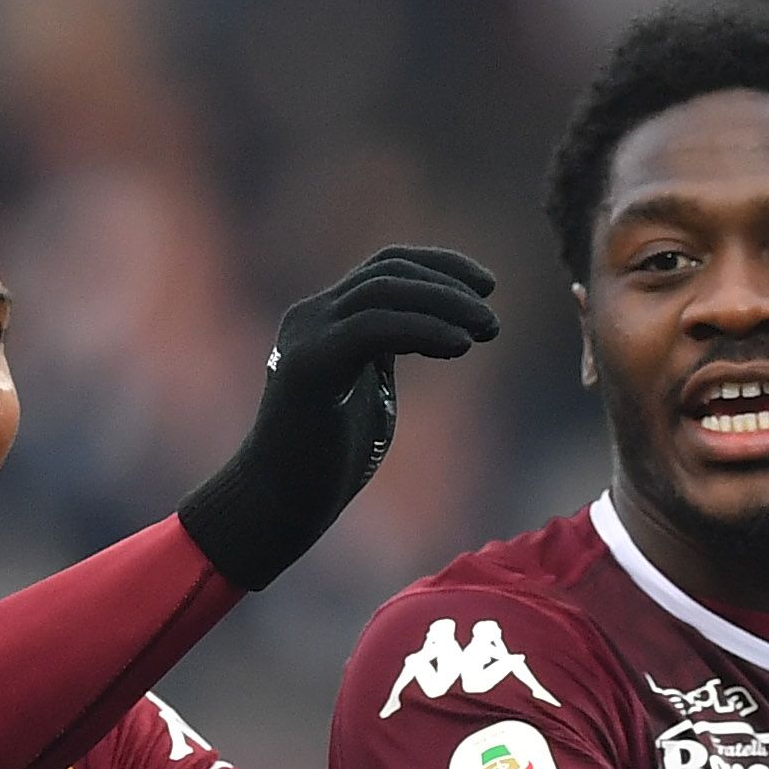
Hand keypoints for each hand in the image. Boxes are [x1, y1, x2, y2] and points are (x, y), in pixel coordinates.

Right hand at [173, 247, 504, 589]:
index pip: (386, 267)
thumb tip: (448, 335)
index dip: (440, 267)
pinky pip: (373, 329)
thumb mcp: (369, 394)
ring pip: (383, 292)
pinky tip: (459, 345)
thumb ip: (391, 357)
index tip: (487, 287)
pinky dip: (422, 330)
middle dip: (449, 284)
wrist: (276, 501)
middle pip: (388, 271)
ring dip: (444, 303)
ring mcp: (307, 337)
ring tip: (487, 327)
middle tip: (492, 317)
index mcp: (327, 319)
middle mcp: (312, 316)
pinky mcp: (309, 367)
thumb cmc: (324, 460)